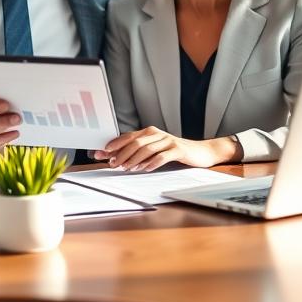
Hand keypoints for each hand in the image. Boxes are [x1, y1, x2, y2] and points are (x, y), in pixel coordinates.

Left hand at [94, 128, 234, 170]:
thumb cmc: (175, 152)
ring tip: (126, 168)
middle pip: (135, 142)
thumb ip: (138, 152)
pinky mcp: (178, 150)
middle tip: (113, 164)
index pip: (127, 137)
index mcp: (149, 132)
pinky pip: (162, 156)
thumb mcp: (155, 150)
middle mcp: (157, 134)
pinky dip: (152, 163)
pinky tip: (145, 169)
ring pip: (147, 149)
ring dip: (134, 159)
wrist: (201, 152)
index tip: (100, 153)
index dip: (113, 145)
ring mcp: (168, 141)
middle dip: (122, 153)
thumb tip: (116, 158)